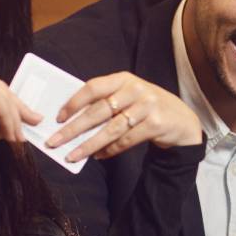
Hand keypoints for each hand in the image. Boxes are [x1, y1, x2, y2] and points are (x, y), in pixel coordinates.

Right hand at [0, 59, 41, 142]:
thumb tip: (13, 128)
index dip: (4, 102)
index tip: (17, 115)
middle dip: (17, 109)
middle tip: (31, 121)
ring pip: (4, 99)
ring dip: (14, 120)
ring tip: (18, 136)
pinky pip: (4, 107)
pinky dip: (10, 123)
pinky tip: (11, 136)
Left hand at [46, 71, 200, 160]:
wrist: (180, 120)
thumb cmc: (146, 107)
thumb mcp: (128, 96)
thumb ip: (106, 101)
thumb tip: (71, 119)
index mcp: (124, 79)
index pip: (93, 87)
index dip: (73, 102)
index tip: (58, 118)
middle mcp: (136, 89)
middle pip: (98, 111)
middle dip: (74, 129)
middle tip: (55, 141)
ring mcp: (147, 106)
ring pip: (111, 129)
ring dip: (88, 145)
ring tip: (72, 156)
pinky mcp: (156, 124)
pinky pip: (126, 140)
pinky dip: (110, 150)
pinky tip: (98, 156)